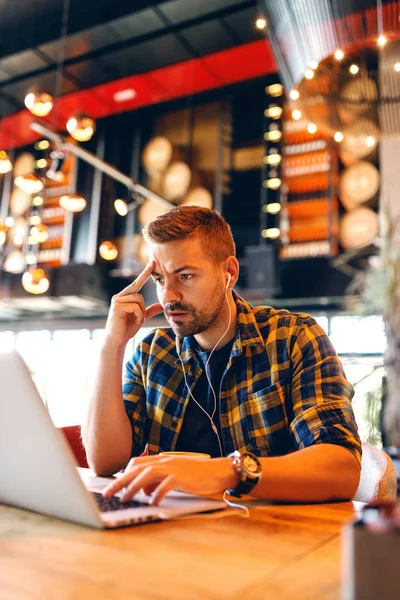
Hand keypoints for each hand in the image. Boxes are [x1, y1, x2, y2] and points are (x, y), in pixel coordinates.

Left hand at [102, 455, 238, 504]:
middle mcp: (164, 461)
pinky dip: (156, 494)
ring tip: (125, 499)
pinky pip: (165, 485)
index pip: (136, 462)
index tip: (114, 485)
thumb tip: (144, 491)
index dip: (123, 474)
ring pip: (147, 474)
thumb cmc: (196, 475)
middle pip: (136, 469)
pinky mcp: (182, 477)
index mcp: (162, 460)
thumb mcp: (173, 476)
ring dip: (133, 487)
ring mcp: (173, 468)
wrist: (217, 471)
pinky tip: (152, 503)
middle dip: (119, 481)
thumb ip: (158, 481)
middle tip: (107, 493)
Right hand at [105, 261, 162, 347]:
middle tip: (138, 319)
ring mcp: (117, 300)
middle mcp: (119, 296)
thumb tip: (161, 305)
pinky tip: (132, 321)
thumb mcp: (141, 317)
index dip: (145, 273)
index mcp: (125, 296)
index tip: (152, 262)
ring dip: (140, 313)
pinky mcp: (117, 306)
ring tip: (134, 321)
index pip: (137, 283)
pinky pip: (135, 307)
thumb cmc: (127, 328)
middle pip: (139, 294)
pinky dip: (138, 315)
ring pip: (138, 300)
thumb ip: (150, 310)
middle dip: (142, 309)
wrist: (117, 340)